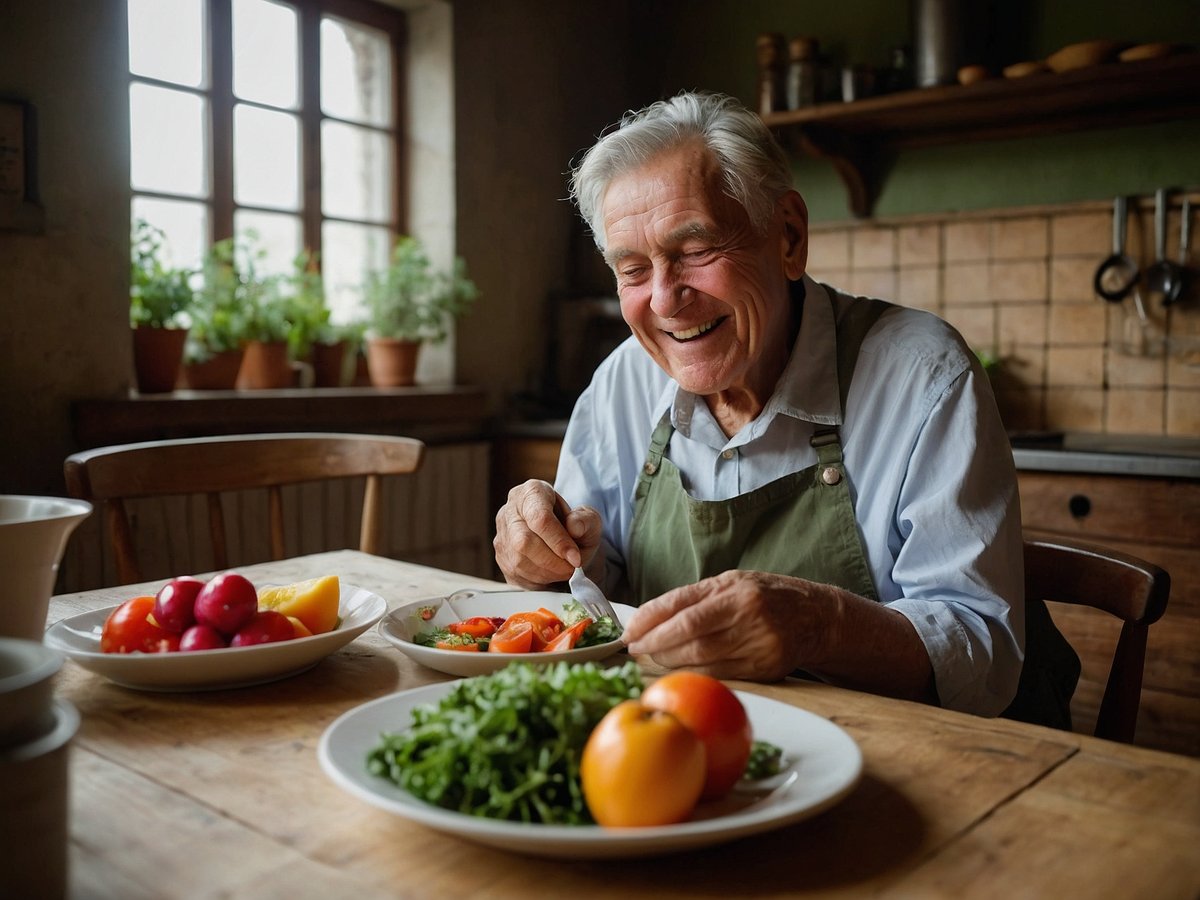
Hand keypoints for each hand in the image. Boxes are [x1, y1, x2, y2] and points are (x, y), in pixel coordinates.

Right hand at [493, 480, 602, 589]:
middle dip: (552, 561)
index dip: (558, 541)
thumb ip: (586, 520)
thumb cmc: (575, 527)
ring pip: (518, 561)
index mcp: (532, 492)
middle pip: (523, 542)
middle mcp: (511, 510)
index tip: (575, 558)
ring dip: (546, 573)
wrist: (563, 542)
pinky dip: (538, 579)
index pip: (539, 518)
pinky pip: (516, 574)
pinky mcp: (501, 556)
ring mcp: (502, 534)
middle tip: (571, 568)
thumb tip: (574, 526)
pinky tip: (551, 574)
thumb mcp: (590, 520)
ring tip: (563, 570)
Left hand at [621, 570, 828, 681]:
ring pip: (701, 659)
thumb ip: (695, 597)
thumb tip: (650, 617)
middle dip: (654, 645)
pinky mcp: (764, 668)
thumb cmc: (765, 596)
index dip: (650, 621)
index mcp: (735, 588)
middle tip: (636, 649)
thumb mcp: (733, 583)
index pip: (681, 606)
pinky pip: (719, 675)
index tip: (629, 632)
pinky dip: (694, 674)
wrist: (816, 617)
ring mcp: (757, 643)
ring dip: (670, 662)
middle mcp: (747, 614)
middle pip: (688, 635)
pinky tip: (680, 670)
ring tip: (654, 658)